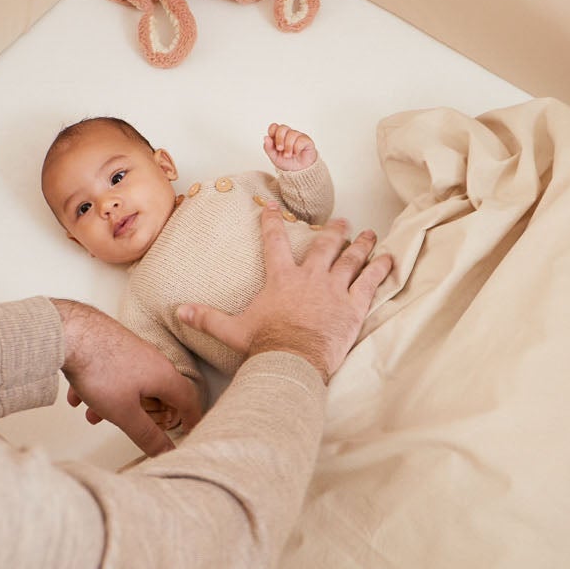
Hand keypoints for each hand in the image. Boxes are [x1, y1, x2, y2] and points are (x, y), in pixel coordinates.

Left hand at [53, 300, 202, 455]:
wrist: (69, 331)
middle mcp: (152, 359)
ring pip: (129, 384)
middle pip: (157, 393)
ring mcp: (132, 349)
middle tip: (135, 427)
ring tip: (92, 415)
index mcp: (163, 375)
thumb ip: (146, 435)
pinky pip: (111, 371)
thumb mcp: (124, 413)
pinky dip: (99, 387)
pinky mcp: (112, 344)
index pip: (188, 400)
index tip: (189, 429)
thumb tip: (166, 451)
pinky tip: (77, 397)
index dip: (191, 418)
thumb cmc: (99, 367)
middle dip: (142, 415)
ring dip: (114, 403)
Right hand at [178, 204, 390, 380]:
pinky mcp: (354, 305)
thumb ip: (207, 317)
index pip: (274, 242)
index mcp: (282, 278)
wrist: (293, 361)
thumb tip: (178, 310)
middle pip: (325, 246)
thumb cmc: (264, 345)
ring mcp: (334, 289)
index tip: (273, 207)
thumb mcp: (231, 330)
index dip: (273, 222)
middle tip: (342, 221)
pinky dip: (381, 269)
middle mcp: (310, 277)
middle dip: (334, 231)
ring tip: (369, 234)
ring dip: (362, 244)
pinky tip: (390, 259)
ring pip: (352, 259)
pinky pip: (371, 282)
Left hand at [262, 123, 318, 172]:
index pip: (274, 126)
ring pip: (292, 134)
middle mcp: (288, 134)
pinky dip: (296, 148)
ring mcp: (298, 136)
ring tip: (288, 155)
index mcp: (279, 137)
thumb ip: (268, 148)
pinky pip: (301, 140)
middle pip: (282, 128)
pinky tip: (296, 153)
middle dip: (279, 139)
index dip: (272, 131)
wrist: (299, 171)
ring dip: (288, 147)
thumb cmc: (287, 162)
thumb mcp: (274, 158)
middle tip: (279, 149)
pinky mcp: (306, 140)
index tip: (272, 141)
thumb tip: (266, 137)